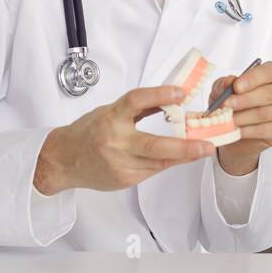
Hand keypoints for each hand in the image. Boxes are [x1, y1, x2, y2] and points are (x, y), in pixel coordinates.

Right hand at [34, 86, 213, 194]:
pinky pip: (153, 170)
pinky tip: (181, 156)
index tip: (182, 93)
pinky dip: (169, 162)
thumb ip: (140, 107)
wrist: (63, 161)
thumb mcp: (110, 111)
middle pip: (155, 146)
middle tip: (208, 145)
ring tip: (203, 148)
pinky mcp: (124, 179)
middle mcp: (114, 143)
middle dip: (186, 148)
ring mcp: (119, 164)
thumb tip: (172, 97)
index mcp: (110, 119)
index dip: (159, 95)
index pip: (135, 102)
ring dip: (184, 155)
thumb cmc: (88, 132)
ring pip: (160, 162)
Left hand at [207, 61, 271, 176]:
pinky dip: (247, 131)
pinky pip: (265, 130)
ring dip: (243, 117)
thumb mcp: (226, 89)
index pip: (268, 72)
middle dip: (245, 100)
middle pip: (268, 94)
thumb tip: (228, 82)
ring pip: (265, 113)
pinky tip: (236, 130)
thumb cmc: (238, 103)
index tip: (236, 87)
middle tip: (226, 105)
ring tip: (227, 119)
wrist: (242, 128)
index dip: (251, 79)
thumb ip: (225, 83)